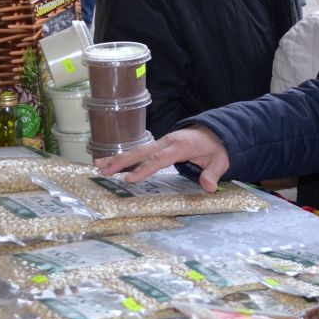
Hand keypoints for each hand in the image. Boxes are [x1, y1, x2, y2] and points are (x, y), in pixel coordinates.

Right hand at [93, 127, 228, 190]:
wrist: (215, 132)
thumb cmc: (216, 148)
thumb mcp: (220, 160)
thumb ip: (213, 173)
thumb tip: (209, 187)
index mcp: (181, 145)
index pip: (160, 158)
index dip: (144, 169)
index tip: (130, 179)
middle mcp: (167, 142)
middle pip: (142, 152)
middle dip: (122, 162)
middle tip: (105, 171)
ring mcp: (160, 142)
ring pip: (136, 151)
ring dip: (117, 158)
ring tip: (98, 166)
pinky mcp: (157, 145)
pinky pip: (138, 151)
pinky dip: (123, 156)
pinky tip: (107, 161)